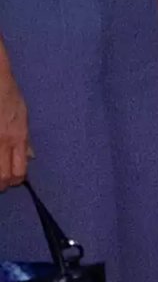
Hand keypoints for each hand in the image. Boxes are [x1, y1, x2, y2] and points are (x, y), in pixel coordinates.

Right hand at [0, 66, 27, 189]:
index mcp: (19, 136)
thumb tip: (31, 157)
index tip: (12, 182)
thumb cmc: (8, 96)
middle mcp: (4, 141)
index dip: (16, 180)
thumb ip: (25, 139)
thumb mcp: (24, 115)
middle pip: (3, 176)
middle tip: (1, 185)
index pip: (20, 169)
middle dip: (2, 184)